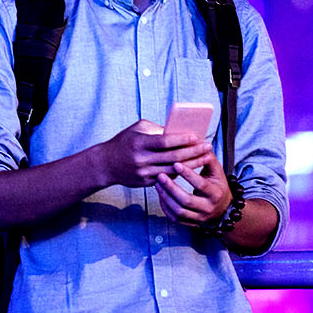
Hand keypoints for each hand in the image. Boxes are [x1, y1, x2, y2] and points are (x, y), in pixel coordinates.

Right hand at [96, 120, 211, 188]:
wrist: (105, 164)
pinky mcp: (146, 183)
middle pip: (172, 157)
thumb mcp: (136, 130)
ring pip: (173, 170)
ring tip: (206, 157)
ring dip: (192, 164)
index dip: (181, 139)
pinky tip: (193, 167)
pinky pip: (167, 178)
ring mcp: (144, 173)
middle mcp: (141, 160)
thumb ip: (156, 130)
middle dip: (192, 151)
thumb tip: (178, 131)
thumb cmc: (123, 142)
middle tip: (207, 146)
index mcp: (139, 144)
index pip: (164, 142)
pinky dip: (181, 173)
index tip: (196, 136)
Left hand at [155, 154, 232, 226]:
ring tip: (157, 183)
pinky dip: (165, 206)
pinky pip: (174, 217)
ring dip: (165, 197)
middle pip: (186, 200)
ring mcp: (199, 218)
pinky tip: (160, 194)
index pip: (201, 185)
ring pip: (178, 211)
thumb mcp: (216, 171)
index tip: (175, 164)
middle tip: (160, 175)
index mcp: (216, 193)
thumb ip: (207, 158)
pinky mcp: (190, 224)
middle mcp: (208, 208)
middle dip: (171, 187)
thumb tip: (197, 141)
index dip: (188, 175)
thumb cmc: (217, 185)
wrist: (223, 209)